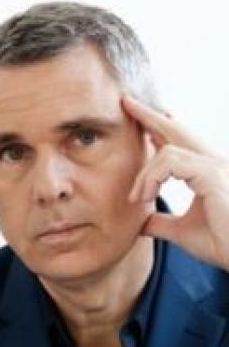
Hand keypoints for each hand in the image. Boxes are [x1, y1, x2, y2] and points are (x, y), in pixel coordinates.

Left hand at [124, 95, 228, 269]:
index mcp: (210, 174)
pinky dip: (152, 178)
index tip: (140, 119)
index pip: (181, 144)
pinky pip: (171, 162)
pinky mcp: (214, 175)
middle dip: (151, 116)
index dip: (160, 130)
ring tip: (138, 198)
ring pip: (167, 152)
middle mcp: (216, 164)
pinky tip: (146, 196)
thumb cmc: (222, 245)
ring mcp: (218, 167)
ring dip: (145, 175)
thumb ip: (161, 223)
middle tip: (127, 102)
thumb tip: (139, 223)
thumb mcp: (183, 232)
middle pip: (179, 131)